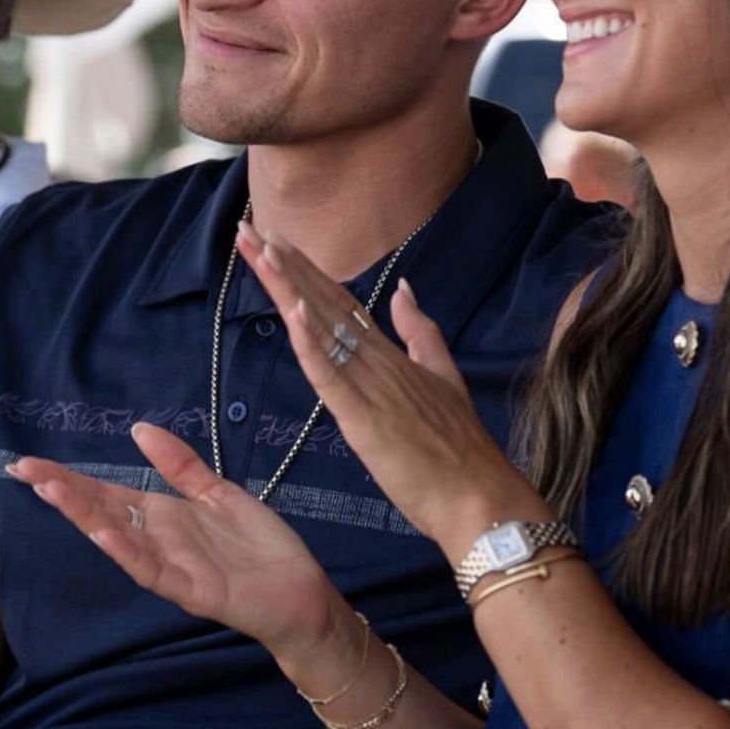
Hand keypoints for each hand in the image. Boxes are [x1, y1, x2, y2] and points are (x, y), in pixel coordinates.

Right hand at [8, 422, 340, 652]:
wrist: (301, 594)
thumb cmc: (259, 547)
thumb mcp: (217, 492)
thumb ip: (179, 464)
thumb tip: (138, 428)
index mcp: (161, 516)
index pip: (104, 493)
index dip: (68, 477)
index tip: (29, 462)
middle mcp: (157, 540)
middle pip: (100, 510)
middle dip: (61, 490)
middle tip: (22, 469)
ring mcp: (171, 566)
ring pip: (117, 538)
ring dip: (83, 515)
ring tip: (51, 490)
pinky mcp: (192, 590)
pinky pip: (152, 570)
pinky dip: (126, 551)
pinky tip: (103, 533)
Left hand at [235, 222, 548, 549]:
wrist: (482, 500)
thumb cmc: (459, 453)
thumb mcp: (444, 379)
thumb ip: (422, 333)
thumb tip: (406, 289)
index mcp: (390, 355)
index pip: (341, 301)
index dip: (307, 269)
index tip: (275, 240)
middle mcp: (378, 360)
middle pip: (323, 302)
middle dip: (283, 265)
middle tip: (247, 228)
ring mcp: (372, 386)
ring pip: (321, 328)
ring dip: (288, 287)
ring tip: (259, 249)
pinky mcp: (365, 418)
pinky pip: (331, 375)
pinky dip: (310, 342)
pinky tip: (292, 310)